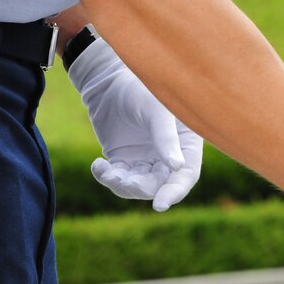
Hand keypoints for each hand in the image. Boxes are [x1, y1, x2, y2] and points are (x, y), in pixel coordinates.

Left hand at [68, 36, 202, 210]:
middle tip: (123, 180)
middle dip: (142, 188)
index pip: (186, 176)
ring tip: (107, 172)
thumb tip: (176, 167)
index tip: (159, 205)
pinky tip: (97, 165)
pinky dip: (106, 177)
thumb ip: (166, 138)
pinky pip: (117, 178)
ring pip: (137, 186)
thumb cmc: (141, 87)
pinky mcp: (122, 159)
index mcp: (185, 143)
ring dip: (122, 185)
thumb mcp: (156, 110)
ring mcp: (144, 159)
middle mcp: (168, 155)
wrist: (109, 78)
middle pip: (160, 185)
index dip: (175, 192)